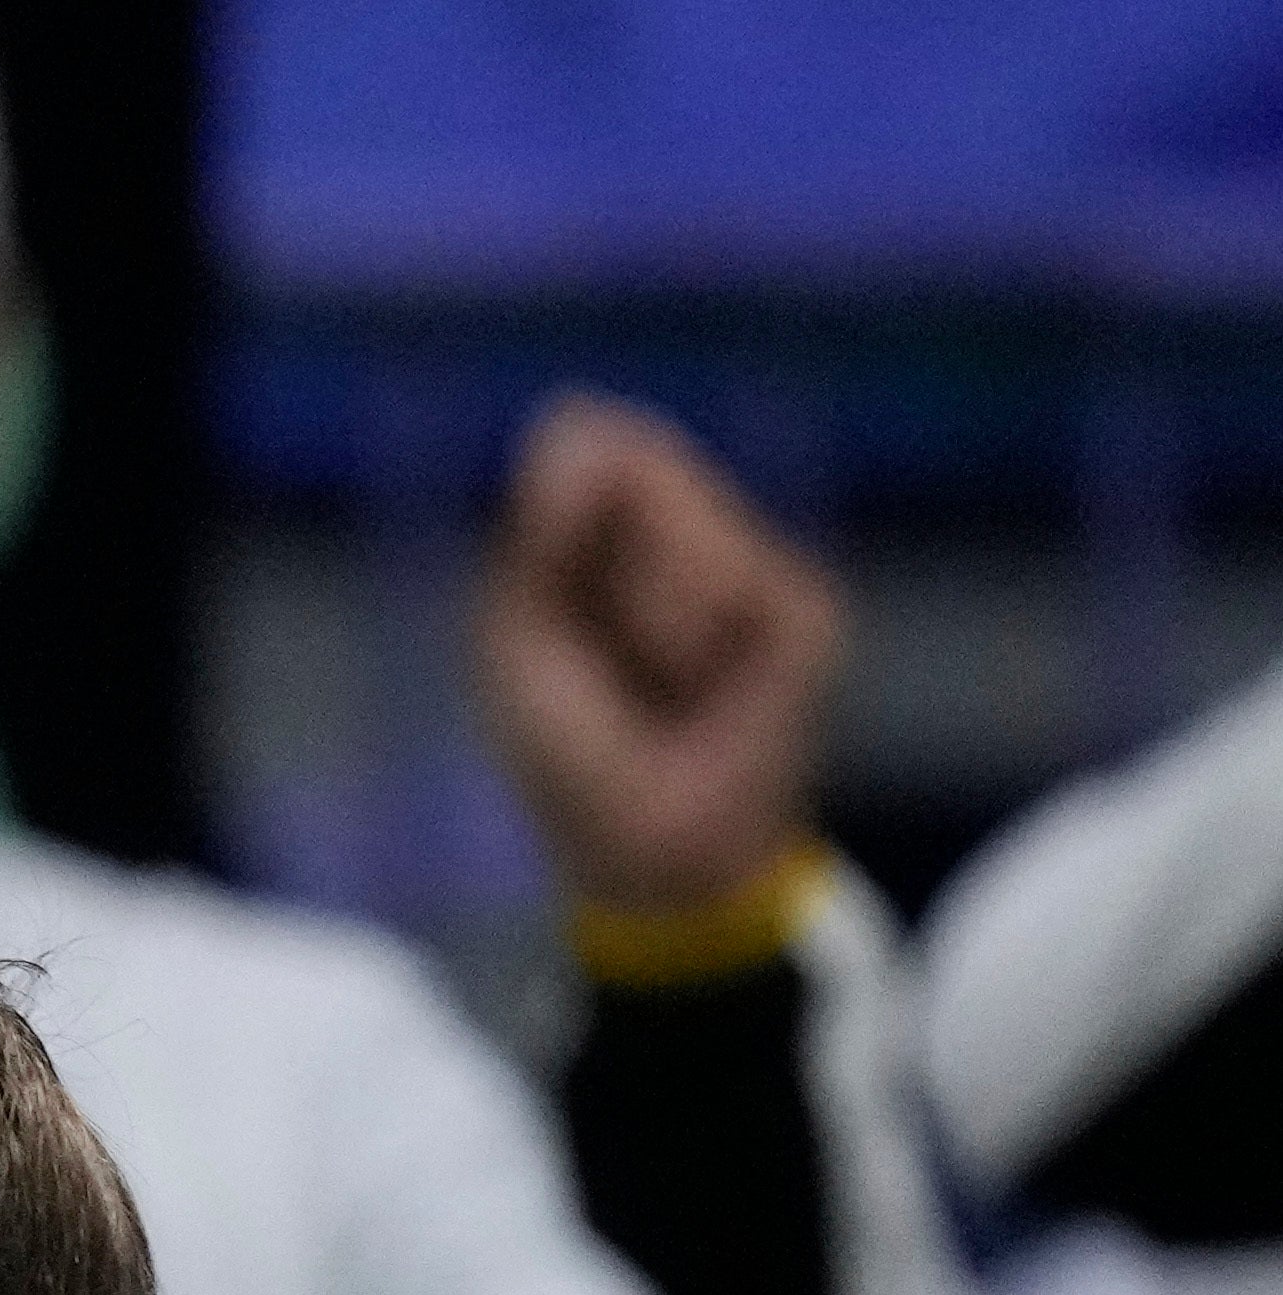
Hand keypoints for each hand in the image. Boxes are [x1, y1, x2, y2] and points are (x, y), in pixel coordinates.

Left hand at [473, 391, 843, 917]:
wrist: (645, 846)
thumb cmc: (567, 752)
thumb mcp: (518, 638)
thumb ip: (541, 533)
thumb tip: (570, 420)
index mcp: (615, 540)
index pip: (598, 445)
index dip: (566, 487)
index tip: (548, 573)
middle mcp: (693, 539)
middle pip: (645, 463)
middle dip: (602, 557)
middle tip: (602, 644)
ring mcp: (755, 569)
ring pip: (691, 523)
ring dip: (646, 608)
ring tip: (652, 677)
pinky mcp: (804, 608)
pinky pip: (734, 580)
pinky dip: (693, 636)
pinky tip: (698, 685)